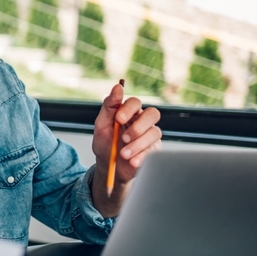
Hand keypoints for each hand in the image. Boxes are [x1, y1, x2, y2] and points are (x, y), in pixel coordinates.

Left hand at [90, 82, 161, 215]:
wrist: (109, 168)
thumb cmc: (105, 144)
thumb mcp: (102, 125)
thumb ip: (109, 106)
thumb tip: (117, 87)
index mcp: (129, 113)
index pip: (135, 102)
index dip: (128, 109)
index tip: (118, 119)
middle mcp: (143, 122)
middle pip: (152, 114)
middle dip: (138, 126)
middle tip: (124, 138)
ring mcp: (150, 136)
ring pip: (155, 132)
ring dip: (138, 144)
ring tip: (123, 154)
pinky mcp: (154, 150)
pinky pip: (154, 150)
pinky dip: (142, 156)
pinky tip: (132, 162)